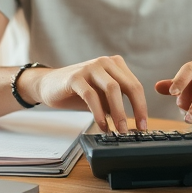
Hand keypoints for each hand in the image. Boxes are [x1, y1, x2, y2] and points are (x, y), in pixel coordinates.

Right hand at [21, 55, 147, 132]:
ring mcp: (90, 67)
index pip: (135, 86)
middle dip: (135, 109)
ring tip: (119, 130)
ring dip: (118, 113)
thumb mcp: (101, 96)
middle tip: (135, 129)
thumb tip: (132, 123)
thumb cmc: (77, 92)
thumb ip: (115, 104)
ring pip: (113, 89)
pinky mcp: (75, 77)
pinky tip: (102, 125)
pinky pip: (91, 96)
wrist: (48, 85)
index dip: (142, 106)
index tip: (143, 125)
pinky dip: (99, 113)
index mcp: (115, 65)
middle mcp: (105, 62)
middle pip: (128, 86)